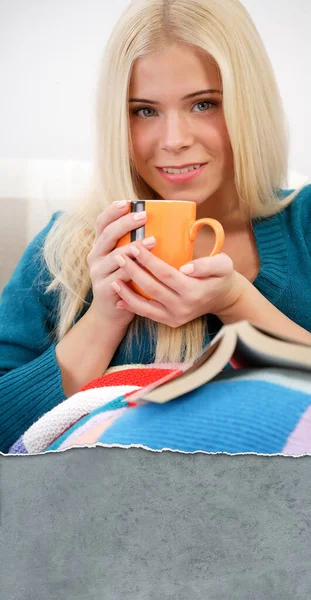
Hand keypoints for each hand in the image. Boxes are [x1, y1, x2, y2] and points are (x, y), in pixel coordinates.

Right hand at [86, 200, 155, 326]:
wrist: (111, 313)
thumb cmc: (125, 282)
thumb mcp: (125, 260)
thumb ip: (134, 245)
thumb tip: (162, 226)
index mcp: (100, 246)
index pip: (102, 223)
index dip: (112, 211)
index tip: (127, 202)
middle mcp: (95, 257)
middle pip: (107, 235)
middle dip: (125, 224)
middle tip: (144, 216)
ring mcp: (97, 273)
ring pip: (115, 256)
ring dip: (134, 247)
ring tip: (152, 240)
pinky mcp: (104, 289)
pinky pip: (120, 277)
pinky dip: (133, 271)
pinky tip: (146, 267)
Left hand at [111, 247, 248, 327]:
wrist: (223, 298)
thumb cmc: (220, 275)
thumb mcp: (223, 264)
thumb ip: (208, 264)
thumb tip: (186, 268)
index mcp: (194, 291)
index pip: (166, 274)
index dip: (148, 261)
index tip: (134, 247)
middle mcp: (183, 307)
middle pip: (152, 289)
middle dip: (133, 272)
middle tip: (119, 256)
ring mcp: (176, 317)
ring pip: (145, 306)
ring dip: (127, 293)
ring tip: (113, 279)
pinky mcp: (170, 322)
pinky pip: (147, 314)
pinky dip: (132, 307)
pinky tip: (118, 299)